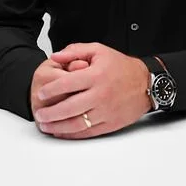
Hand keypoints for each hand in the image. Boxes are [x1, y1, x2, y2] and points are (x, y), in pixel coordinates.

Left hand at [31, 43, 150, 138]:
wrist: (147, 84)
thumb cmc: (122, 67)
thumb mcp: (99, 51)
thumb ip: (75, 51)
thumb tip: (55, 57)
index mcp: (96, 75)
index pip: (67, 84)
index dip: (51, 90)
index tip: (42, 94)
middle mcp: (101, 94)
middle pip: (69, 108)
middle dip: (50, 113)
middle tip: (39, 114)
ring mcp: (106, 111)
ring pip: (76, 124)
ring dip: (58, 127)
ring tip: (46, 126)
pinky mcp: (110, 124)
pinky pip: (87, 132)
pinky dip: (72, 134)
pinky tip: (61, 132)